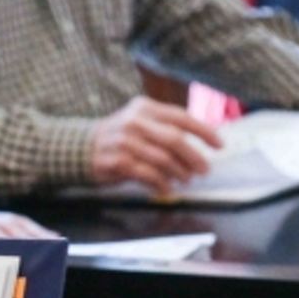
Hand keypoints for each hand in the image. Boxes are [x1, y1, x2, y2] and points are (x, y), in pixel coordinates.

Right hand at [91, 96, 221, 194]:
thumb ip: (165, 127)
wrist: (79, 148)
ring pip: (162, 159)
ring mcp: (125, 142)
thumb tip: (199, 146)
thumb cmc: (117, 138)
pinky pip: (147, 174)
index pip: (181, 117)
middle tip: (204, 170)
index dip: (204, 132)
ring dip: (178, 173)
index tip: (219, 145)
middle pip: (174, 140)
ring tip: (185, 180)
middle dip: (194, 157)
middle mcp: (135, 122)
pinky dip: (160, 184)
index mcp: (144, 108)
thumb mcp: (139, 122)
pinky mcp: (117, 161)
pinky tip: (166, 189)